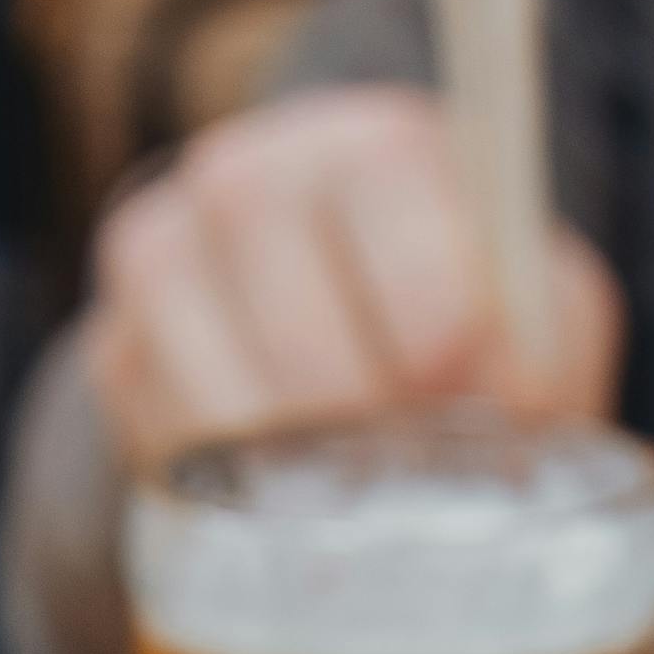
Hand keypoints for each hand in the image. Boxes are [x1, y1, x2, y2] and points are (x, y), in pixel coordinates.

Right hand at [84, 84, 622, 474]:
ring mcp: (162, 255)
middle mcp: (248, 177)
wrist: (338, 312)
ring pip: (227, 421)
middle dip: (375, 451)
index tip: (485, 418)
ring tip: (353, 503)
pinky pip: (167, 457)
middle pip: (313, 360)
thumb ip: (542, 350)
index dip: (459, 388)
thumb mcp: (537, 312)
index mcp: (379, 150)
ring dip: (302, 489)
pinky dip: (232, 502)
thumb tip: (505, 421)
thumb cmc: (460, 314)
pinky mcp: (111, 348)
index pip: (425, 290)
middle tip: (413, 484)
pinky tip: (280, 497)